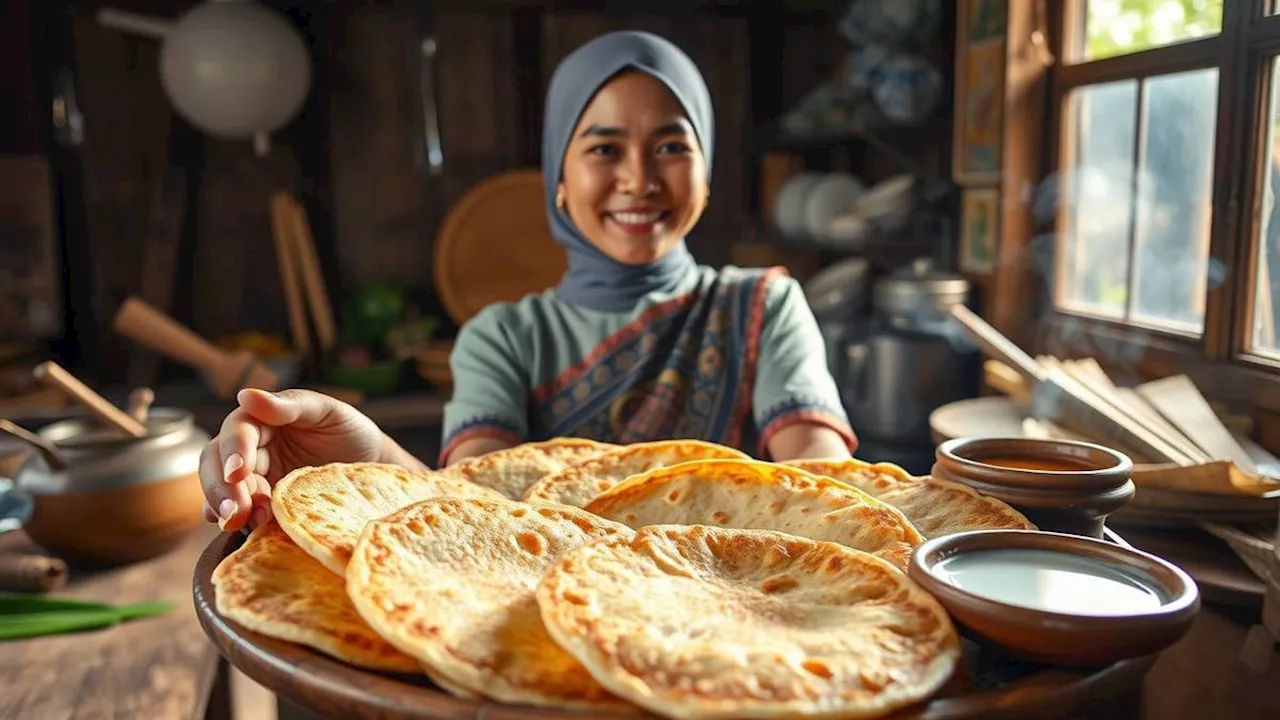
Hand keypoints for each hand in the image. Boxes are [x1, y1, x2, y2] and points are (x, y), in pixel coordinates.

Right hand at [199, 388, 384, 532]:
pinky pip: (240, 513)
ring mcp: (255, 478)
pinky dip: (235, 523)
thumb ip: (290, 405)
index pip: (237, 431)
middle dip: (221, 487)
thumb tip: (245, 394)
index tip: (237, 472)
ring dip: (225, 508)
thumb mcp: (328, 412)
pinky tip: (241, 531)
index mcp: (262, 420)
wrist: (371, 466)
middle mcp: (251, 449)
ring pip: (222, 490)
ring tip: (242, 523)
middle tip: (234, 511)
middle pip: (216, 463)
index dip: (233, 450)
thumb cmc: (349, 431)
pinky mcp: (263, 504)